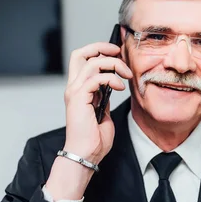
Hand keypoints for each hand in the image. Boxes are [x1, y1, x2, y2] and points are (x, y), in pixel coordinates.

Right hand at [62, 42, 132, 163]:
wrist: (87, 154)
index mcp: (79, 89)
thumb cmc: (94, 138)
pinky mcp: (79, 98)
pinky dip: (111, 78)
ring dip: (114, 64)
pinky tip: (120, 87)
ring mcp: (75, 92)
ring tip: (126, 75)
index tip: (118, 55)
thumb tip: (113, 85)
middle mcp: (74, 87)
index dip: (100, 51)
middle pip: (81, 53)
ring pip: (92, 62)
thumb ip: (105, 97)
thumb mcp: (104, 112)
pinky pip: (96, 77)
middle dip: (101, 47)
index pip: (84, 59)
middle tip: (119, 53)